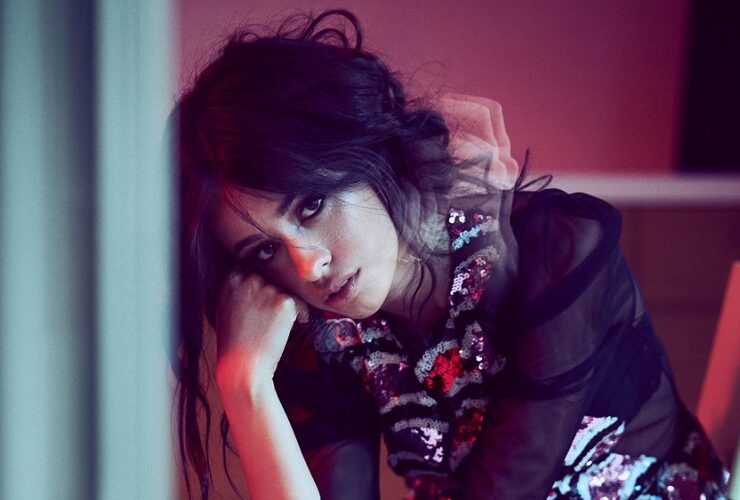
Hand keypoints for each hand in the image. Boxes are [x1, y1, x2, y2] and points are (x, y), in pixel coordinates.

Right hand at [214, 270, 308, 396]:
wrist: (242, 366)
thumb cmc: (233, 342)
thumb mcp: (225, 308)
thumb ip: (238, 289)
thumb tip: (254, 277)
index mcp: (231, 279)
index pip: (252, 271)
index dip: (259, 287)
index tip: (262, 302)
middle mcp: (248, 279)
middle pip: (271, 279)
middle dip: (273, 295)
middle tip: (271, 317)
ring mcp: (267, 289)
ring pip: (285, 291)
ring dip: (285, 306)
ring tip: (274, 327)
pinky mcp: (284, 301)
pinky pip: (299, 303)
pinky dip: (301, 314)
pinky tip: (294, 326)